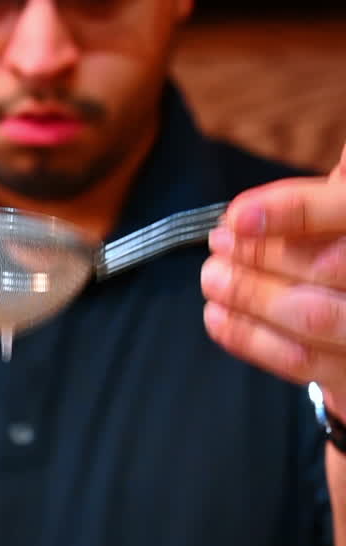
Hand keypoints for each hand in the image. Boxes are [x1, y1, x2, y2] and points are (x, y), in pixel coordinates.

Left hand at [201, 144, 345, 419]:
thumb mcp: (343, 213)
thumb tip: (276, 182)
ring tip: (212, 278)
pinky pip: (301, 363)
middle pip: (328, 267)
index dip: (295, 212)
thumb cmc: (345, 251)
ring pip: (313, 317)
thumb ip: (326, 193)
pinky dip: (251, 340)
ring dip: (251, 297)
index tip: (239, 215)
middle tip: (218, 245)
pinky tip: (218, 318)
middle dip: (262, 256)